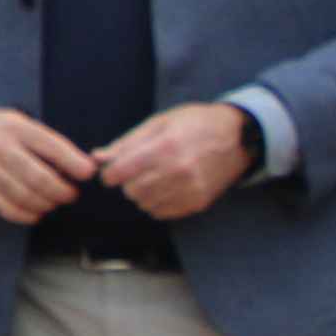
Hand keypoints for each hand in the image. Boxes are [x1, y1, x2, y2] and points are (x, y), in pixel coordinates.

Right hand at [0, 105, 95, 225]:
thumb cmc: (2, 133)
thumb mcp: (23, 125)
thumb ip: (50, 144)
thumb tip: (85, 167)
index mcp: (16, 128)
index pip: (51, 147)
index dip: (74, 163)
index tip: (88, 173)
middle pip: (39, 178)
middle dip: (62, 191)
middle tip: (72, 194)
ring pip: (25, 197)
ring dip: (47, 204)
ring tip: (54, 201)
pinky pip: (9, 210)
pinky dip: (29, 215)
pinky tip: (37, 211)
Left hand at [93, 100, 254, 220]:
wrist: (237, 138)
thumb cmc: (195, 124)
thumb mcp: (159, 122)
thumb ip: (127, 142)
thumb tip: (98, 157)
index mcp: (165, 146)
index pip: (120, 172)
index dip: (109, 174)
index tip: (112, 171)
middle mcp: (177, 171)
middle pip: (131, 191)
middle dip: (127, 183)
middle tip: (137, 172)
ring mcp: (189, 189)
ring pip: (145, 204)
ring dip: (142, 194)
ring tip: (153, 179)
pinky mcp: (197, 202)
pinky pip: (162, 212)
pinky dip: (156, 203)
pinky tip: (165, 188)